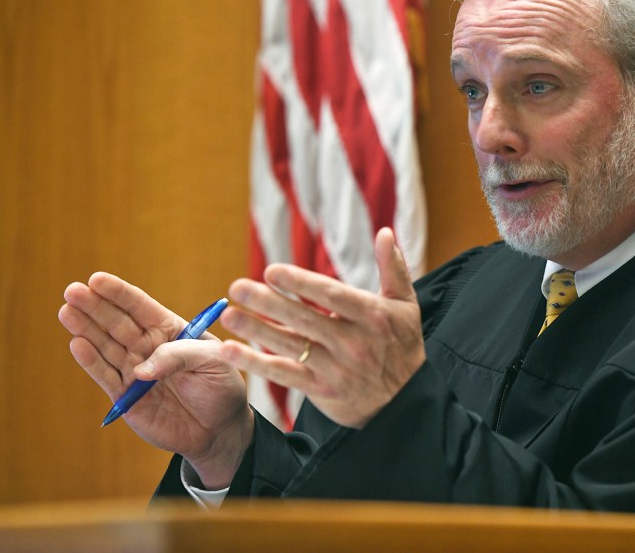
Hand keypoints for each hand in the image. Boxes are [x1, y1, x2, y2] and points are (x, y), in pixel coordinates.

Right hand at [59, 273, 252, 488]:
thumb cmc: (221, 387)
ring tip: (67, 311)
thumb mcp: (213, 362)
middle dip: (95, 306)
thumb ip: (180, 356)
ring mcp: (134, 370)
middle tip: (73, 291)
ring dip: (86, 329)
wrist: (220, 428)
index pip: (141, 307)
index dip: (119, 293)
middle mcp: (148, 346)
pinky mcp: (127, 397)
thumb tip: (140, 369)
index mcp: (170, 330)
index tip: (97, 279)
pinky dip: (92, 362)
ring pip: (106, 346)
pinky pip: (106, 377)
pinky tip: (77, 344)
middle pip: (117, 323)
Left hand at [218, 228, 423, 428]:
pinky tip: (231, 350)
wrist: (406, 402)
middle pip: (305, 320)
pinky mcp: (321, 390)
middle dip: (269, 303)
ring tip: (229, 314)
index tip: (272, 271)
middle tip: (238, 287)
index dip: (301, 283)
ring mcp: (336, 368)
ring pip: (291, 346)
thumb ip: (393, 268)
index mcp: (372, 316)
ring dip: (256, 330)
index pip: (333, 296)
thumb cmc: (402, 345)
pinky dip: (255, 363)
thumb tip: (384, 232)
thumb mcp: (405, 305)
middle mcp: (353, 343)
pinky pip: (284, 374)